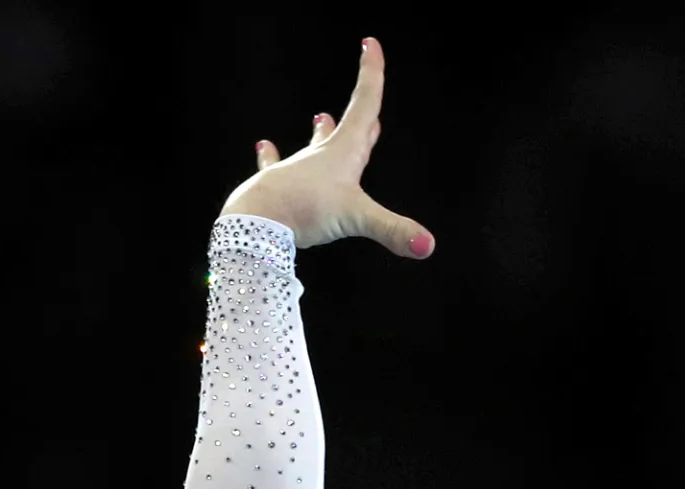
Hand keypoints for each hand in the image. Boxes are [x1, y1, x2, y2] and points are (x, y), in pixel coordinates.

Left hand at [221, 38, 433, 258]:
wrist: (257, 218)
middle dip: (360, 114)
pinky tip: (263, 146)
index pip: (365, 104)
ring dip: (320, 133)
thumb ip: (392, 231)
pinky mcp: (273, 186)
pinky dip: (270, 158)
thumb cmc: (306, 209)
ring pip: (314, 146)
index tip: (370, 44)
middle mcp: (322, 156)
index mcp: (346, 152)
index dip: (371, 73)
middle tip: (368, 96)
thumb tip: (427, 247)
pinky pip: (275, 167)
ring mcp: (296, 170)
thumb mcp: (357, 219)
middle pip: (348, 129)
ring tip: (320, 117)